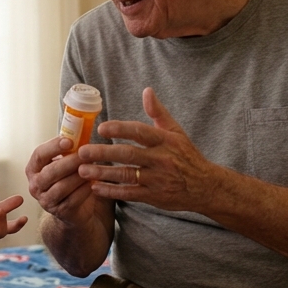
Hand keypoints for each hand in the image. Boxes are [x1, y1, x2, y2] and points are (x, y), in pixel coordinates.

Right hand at [26, 136, 99, 224]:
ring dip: (79, 176)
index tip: (69, 140)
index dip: (53, 147)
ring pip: (62, 187)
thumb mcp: (66, 162)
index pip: (39, 155)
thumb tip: (81, 128)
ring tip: (93, 167)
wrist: (77, 208)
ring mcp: (46, 201)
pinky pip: (73, 199)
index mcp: (34, 169)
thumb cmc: (71, 179)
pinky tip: (94, 182)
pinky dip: (85, 189)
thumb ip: (69, 149)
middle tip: (86, 154)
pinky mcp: (60, 212)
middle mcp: (35, 185)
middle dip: (70, 161)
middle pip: (50, 172)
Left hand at [76, 87, 218, 212]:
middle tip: (82, 152)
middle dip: (104, 153)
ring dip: (103, 173)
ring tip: (83, 170)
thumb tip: (147, 90)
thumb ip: (158, 112)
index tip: (101, 128)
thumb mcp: (176, 132)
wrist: (205, 186)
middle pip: (129, 154)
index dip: (120, 129)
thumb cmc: (187, 156)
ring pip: (126, 175)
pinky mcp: (154, 196)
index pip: (140, 132)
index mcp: (165, 140)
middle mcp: (161, 159)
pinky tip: (95, 188)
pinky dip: (112, 191)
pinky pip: (130, 193)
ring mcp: (157, 179)